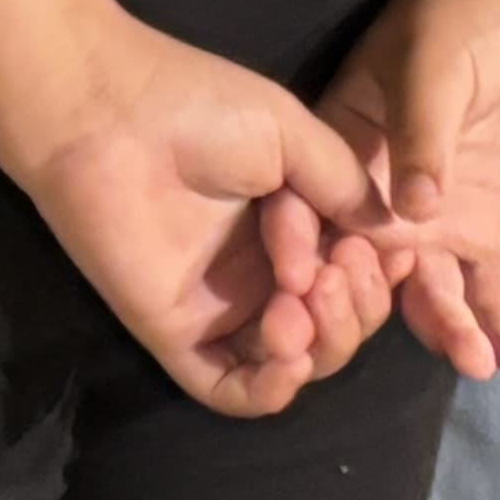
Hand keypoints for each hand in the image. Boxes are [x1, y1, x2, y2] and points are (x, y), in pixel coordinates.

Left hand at [4, 11, 395, 417]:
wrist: (105, 115)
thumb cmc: (196, 107)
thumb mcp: (290, 132)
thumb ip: (344, 185)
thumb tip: (394, 237)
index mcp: (293, 226)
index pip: (356, 279)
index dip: (378, 276)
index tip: (379, 248)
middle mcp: (262, 274)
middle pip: (335, 328)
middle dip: (353, 307)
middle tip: (332, 266)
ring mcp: (221, 309)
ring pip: (295, 363)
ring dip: (321, 341)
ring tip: (301, 294)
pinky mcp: (177, 335)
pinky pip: (232, 391)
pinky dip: (270, 389)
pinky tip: (285, 353)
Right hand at [318, 0, 499, 383]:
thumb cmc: (458, 18)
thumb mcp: (430, 65)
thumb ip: (421, 136)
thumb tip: (413, 210)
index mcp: (345, 157)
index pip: (320, 217)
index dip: (313, 261)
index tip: (320, 300)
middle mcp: (383, 205)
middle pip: (373, 275)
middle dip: (391, 318)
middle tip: (425, 345)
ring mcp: (440, 225)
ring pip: (434, 296)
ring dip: (453, 335)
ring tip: (478, 364)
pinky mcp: (495, 236)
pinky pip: (495, 296)